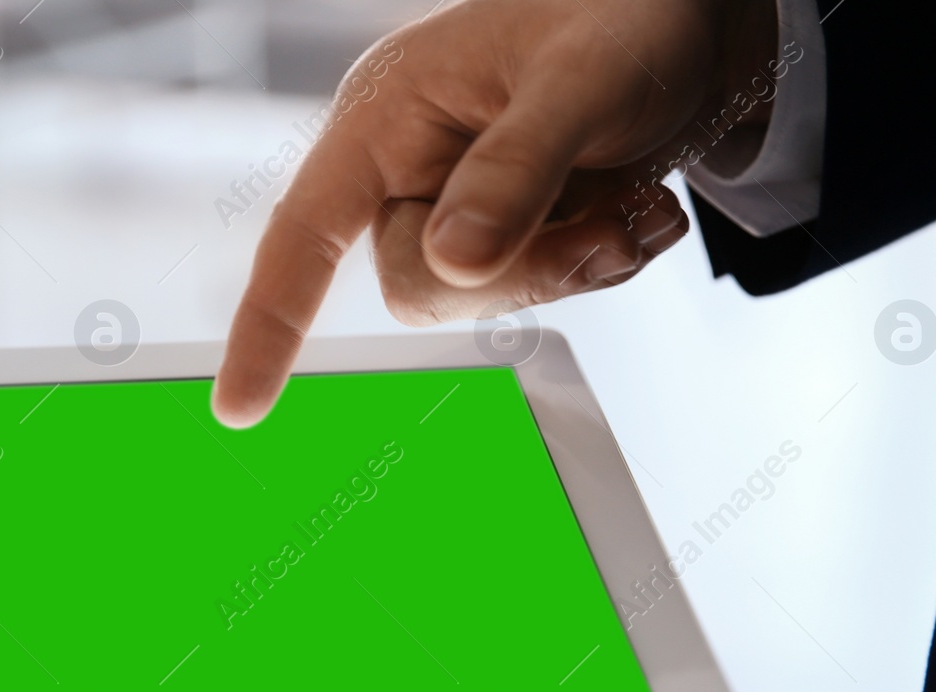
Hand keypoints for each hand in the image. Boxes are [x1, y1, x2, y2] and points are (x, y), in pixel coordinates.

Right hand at [210, 0, 777, 426]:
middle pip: (417, 286)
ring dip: (573, 265)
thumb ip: (515, 172)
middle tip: (603, 223)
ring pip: (483, 300)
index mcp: (388, 115)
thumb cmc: (626, 13)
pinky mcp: (512, 232)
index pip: (303, 232)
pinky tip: (637, 209)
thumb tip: (455, 266)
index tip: (239, 409)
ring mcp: (461, 205)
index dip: (268, 323)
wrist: (696, 21)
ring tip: (633, 203)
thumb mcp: (581, 80)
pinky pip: (537, 293)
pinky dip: (600, 263)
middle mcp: (411, 167)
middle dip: (519, 273)